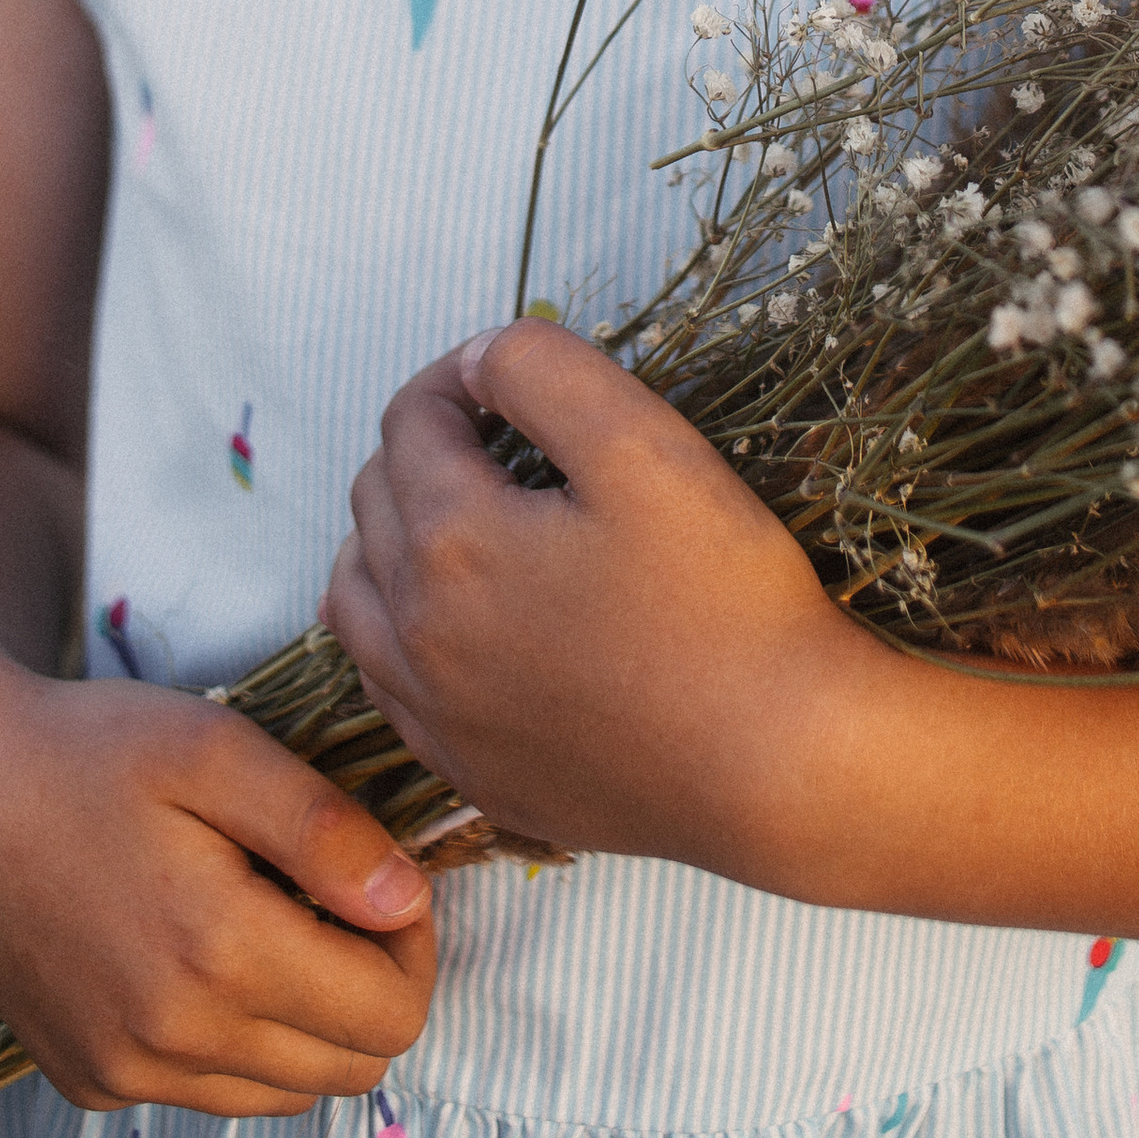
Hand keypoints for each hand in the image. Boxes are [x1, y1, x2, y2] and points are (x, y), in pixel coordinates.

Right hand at [0, 652, 435, 1113]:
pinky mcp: (89, 1081)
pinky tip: (202, 951)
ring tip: (272, 917)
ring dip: (309, 1020)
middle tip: (338, 897)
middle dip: (372, 986)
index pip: (389, 1016)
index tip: (380, 879)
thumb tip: (407, 900)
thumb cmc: (93, 750)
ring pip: (288, 1092)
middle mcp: (171, 1039)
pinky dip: (237, 1039)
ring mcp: (125, 1071)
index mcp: (217, 954)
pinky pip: (211, 1091)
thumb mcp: (218, 750)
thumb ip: (323, 829)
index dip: (412, 947)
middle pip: (351, 1068)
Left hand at [325, 318, 863, 877]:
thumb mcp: (644, 444)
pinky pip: (392, 692)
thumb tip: (478, 361)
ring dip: (390, 541)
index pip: (409, 421)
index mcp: (452, 542)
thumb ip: (543, 372)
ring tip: (460, 518)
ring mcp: (443, 719)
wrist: (781, 765)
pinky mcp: (478, 776)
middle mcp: (419, 637)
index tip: (512, 377)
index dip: (458, 376)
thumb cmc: (724, 598)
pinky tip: (462, 627)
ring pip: (357, 601)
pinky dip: (402, 637)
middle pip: (374, 503)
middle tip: (503, 438)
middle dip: (424, 449)